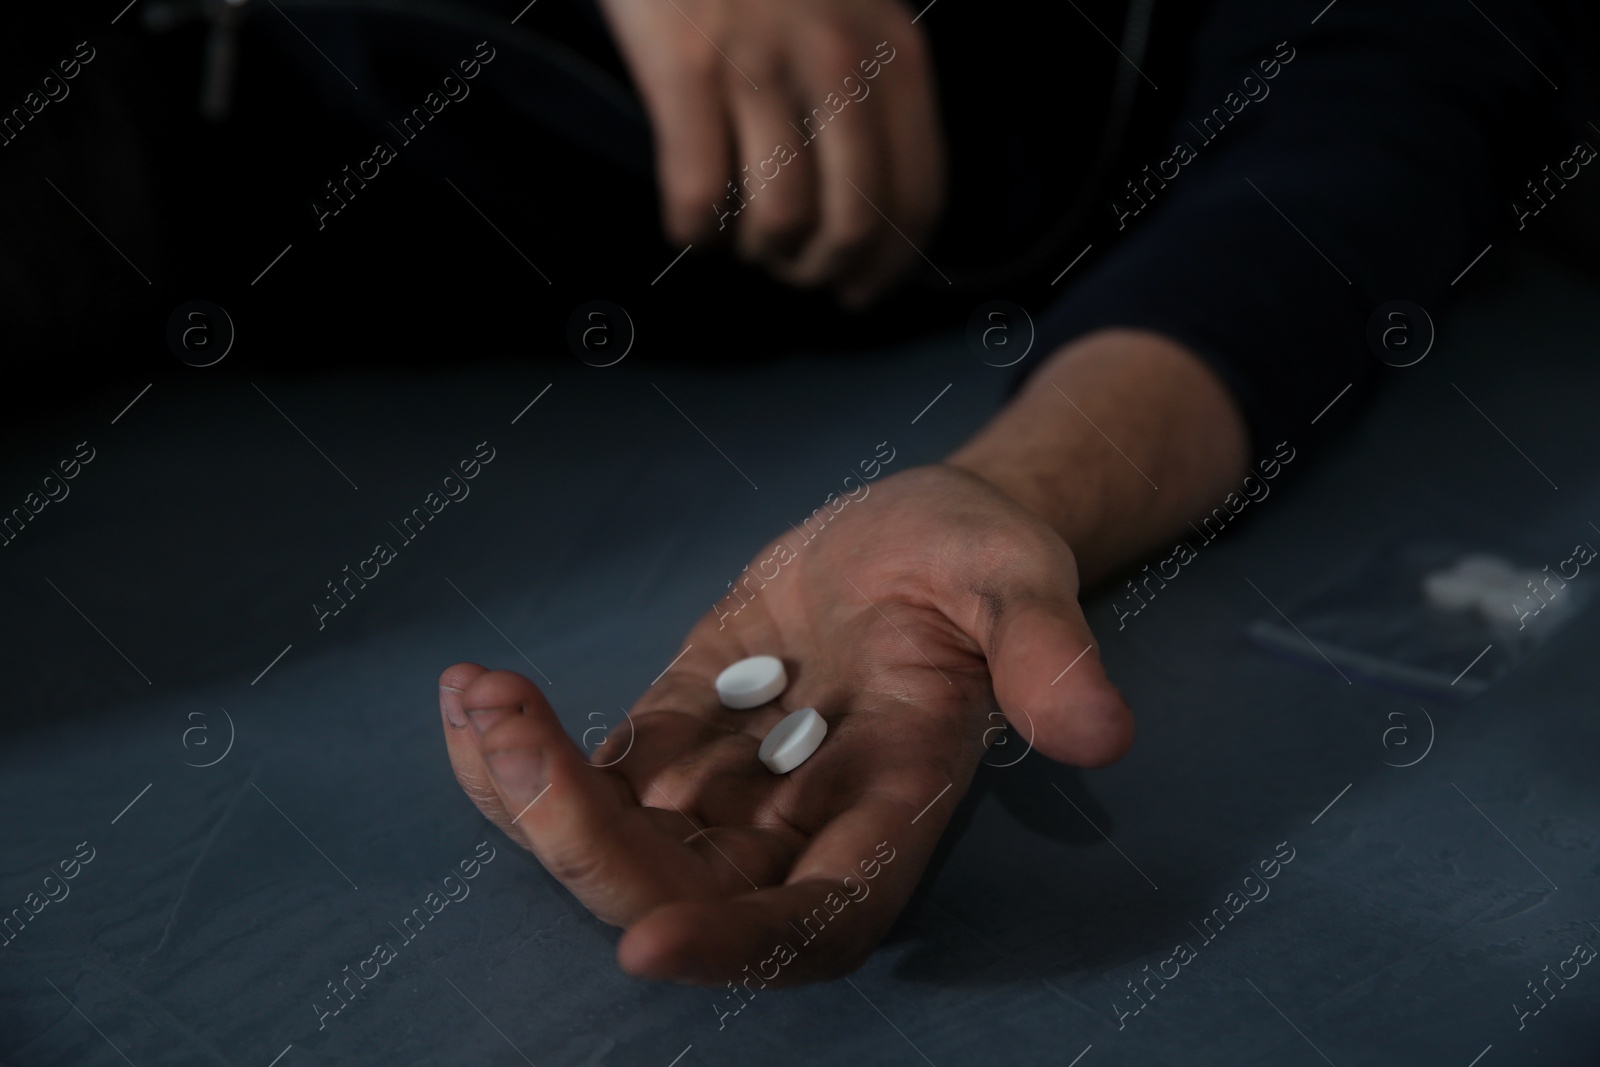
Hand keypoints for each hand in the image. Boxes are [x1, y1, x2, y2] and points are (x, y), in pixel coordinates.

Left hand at [438, 464, 1131, 984]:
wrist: (918, 527)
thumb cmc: (980, 552)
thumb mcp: (1014, 575)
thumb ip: (1046, 651)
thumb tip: (1103, 732)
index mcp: (894, 804)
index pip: (815, 916)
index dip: (736, 944)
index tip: (641, 942)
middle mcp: (804, 823)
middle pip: (685, 892)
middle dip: (587, 844)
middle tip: (513, 740)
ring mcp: (730, 785)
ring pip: (618, 839)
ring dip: (529, 790)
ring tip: (479, 698)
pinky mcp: (679, 732)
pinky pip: (589, 772)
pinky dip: (517, 746)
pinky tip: (470, 688)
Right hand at [595, 0, 946, 305]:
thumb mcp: (853, 15)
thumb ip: (873, 96)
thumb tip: (873, 218)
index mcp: (894, 53)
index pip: (918, 197)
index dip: (889, 269)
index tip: (858, 293)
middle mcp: (838, 61)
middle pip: (853, 224)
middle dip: (818, 272)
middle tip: (788, 270)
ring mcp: (761, 64)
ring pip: (780, 221)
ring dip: (755, 255)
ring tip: (735, 239)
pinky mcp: (687, 69)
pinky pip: (699, 196)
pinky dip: (694, 232)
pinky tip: (689, 222)